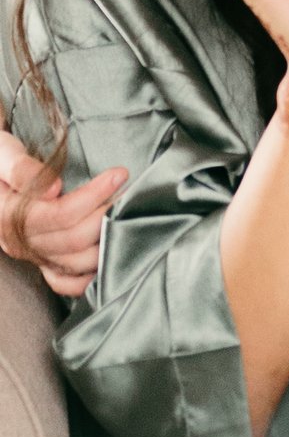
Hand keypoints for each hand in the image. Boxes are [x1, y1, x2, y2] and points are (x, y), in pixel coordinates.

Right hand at [0, 128, 121, 298]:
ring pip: (76, 262)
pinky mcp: (42, 262)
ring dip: (105, 240)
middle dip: (105, 215)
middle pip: (73, 240)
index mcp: (9, 217)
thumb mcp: (3, 154)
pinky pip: (66, 283)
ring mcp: (32, 256)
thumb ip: (22, 168)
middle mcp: (20, 243)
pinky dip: (89, 277)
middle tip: (127, 192)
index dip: (94, 195)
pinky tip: (108, 255)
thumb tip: (53, 188)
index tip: (119, 174)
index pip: (60, 214)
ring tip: (124, 214)